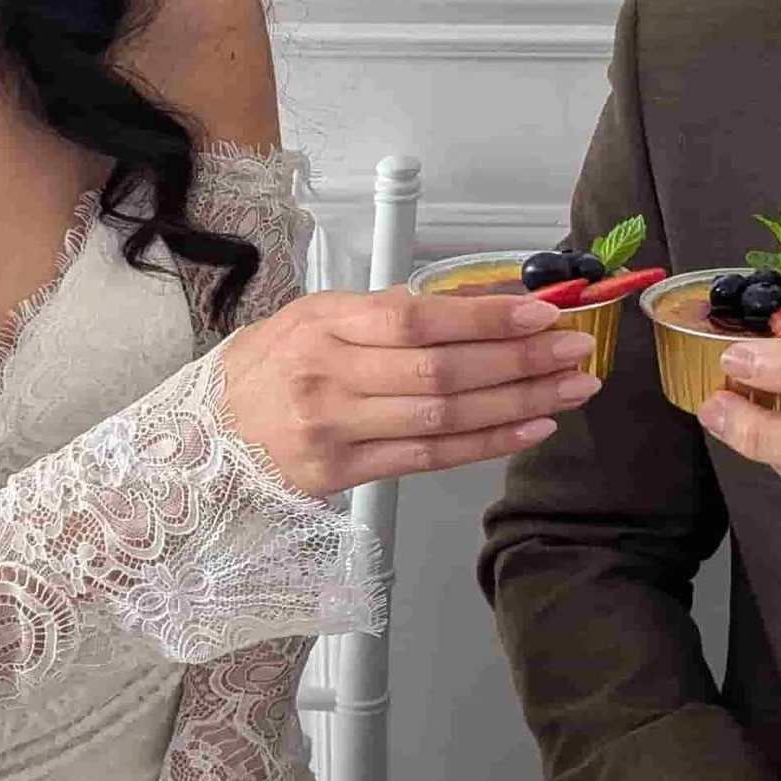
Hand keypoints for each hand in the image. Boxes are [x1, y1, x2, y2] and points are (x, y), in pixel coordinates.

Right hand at [217, 287, 601, 495]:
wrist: (204, 437)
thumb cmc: (269, 369)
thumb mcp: (316, 318)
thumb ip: (389, 314)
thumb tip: (481, 307)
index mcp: (325, 322)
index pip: (418, 317)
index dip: (486, 317)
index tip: (542, 313)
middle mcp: (328, 374)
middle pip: (441, 369)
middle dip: (520, 361)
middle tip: (576, 351)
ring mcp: (334, 428)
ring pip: (444, 415)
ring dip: (518, 401)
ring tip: (571, 388)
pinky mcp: (341, 474)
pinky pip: (428, 458)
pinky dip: (486, 442)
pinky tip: (531, 427)